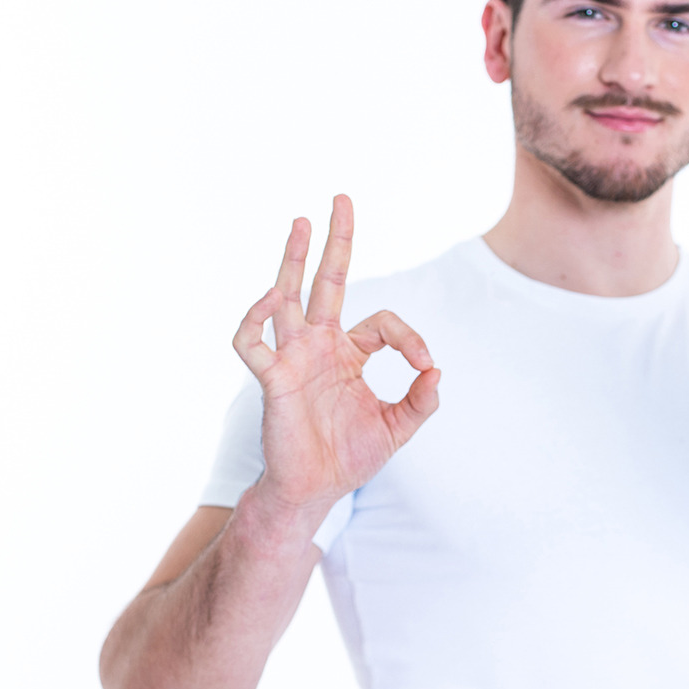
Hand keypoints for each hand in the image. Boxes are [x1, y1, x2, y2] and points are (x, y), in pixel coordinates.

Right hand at [231, 196, 439, 510]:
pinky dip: (255, 317)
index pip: (382, 322)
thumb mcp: (398, 428)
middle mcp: (319, 346)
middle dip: (334, 241)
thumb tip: (438, 370)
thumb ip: (422, 401)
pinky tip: (273, 295)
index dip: (409, 338)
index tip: (424, 366)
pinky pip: (250, 340)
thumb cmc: (349, 457)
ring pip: (286, 296)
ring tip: (301, 221)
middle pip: (325, 281)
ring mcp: (292, 357)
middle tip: (341, 198)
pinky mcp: (270, 377)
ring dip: (293, 259)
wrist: (315, 490)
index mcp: (349, 354)